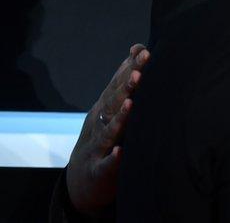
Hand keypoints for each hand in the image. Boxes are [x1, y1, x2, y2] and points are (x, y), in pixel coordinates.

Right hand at [65, 44, 149, 214]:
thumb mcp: (112, 108)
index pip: (118, 85)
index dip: (130, 69)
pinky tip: (121, 152)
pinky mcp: (99, 171)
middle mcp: (99, 123)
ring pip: (108, 131)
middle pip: (112, 103)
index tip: (145, 53)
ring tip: (131, 105)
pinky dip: (113, 158)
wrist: (83, 180)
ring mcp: (97, 147)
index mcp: (105, 107)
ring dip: (119, 118)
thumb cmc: (107, 136)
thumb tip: (138, 48)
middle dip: (125, 88)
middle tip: (139, 73)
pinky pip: (106, 164)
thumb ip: (125, 80)